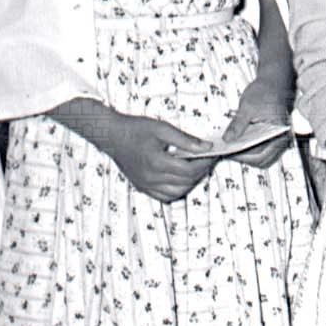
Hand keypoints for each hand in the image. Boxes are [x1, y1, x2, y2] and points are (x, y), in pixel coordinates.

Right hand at [81, 109, 213, 202]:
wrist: (112, 135)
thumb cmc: (137, 129)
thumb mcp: (163, 129)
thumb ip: (186, 140)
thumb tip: (207, 148)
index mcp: (156, 162)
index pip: (189, 170)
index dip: (205, 163)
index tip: (213, 154)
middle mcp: (150, 178)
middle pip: (186, 182)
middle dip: (201, 171)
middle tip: (209, 159)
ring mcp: (145, 185)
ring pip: (177, 192)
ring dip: (191, 182)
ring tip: (197, 168)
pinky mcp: (141, 187)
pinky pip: (164, 196)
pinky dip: (177, 190)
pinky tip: (182, 177)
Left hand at [223, 77, 294, 168]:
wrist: (274, 81)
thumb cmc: (266, 91)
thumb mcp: (248, 107)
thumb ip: (238, 125)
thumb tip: (227, 140)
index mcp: (279, 133)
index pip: (261, 155)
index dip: (242, 156)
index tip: (227, 151)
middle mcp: (280, 139)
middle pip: (261, 160)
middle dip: (243, 158)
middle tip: (226, 150)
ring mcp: (275, 138)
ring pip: (260, 156)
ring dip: (245, 154)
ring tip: (228, 146)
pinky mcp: (269, 136)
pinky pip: (259, 147)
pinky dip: (247, 147)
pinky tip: (234, 140)